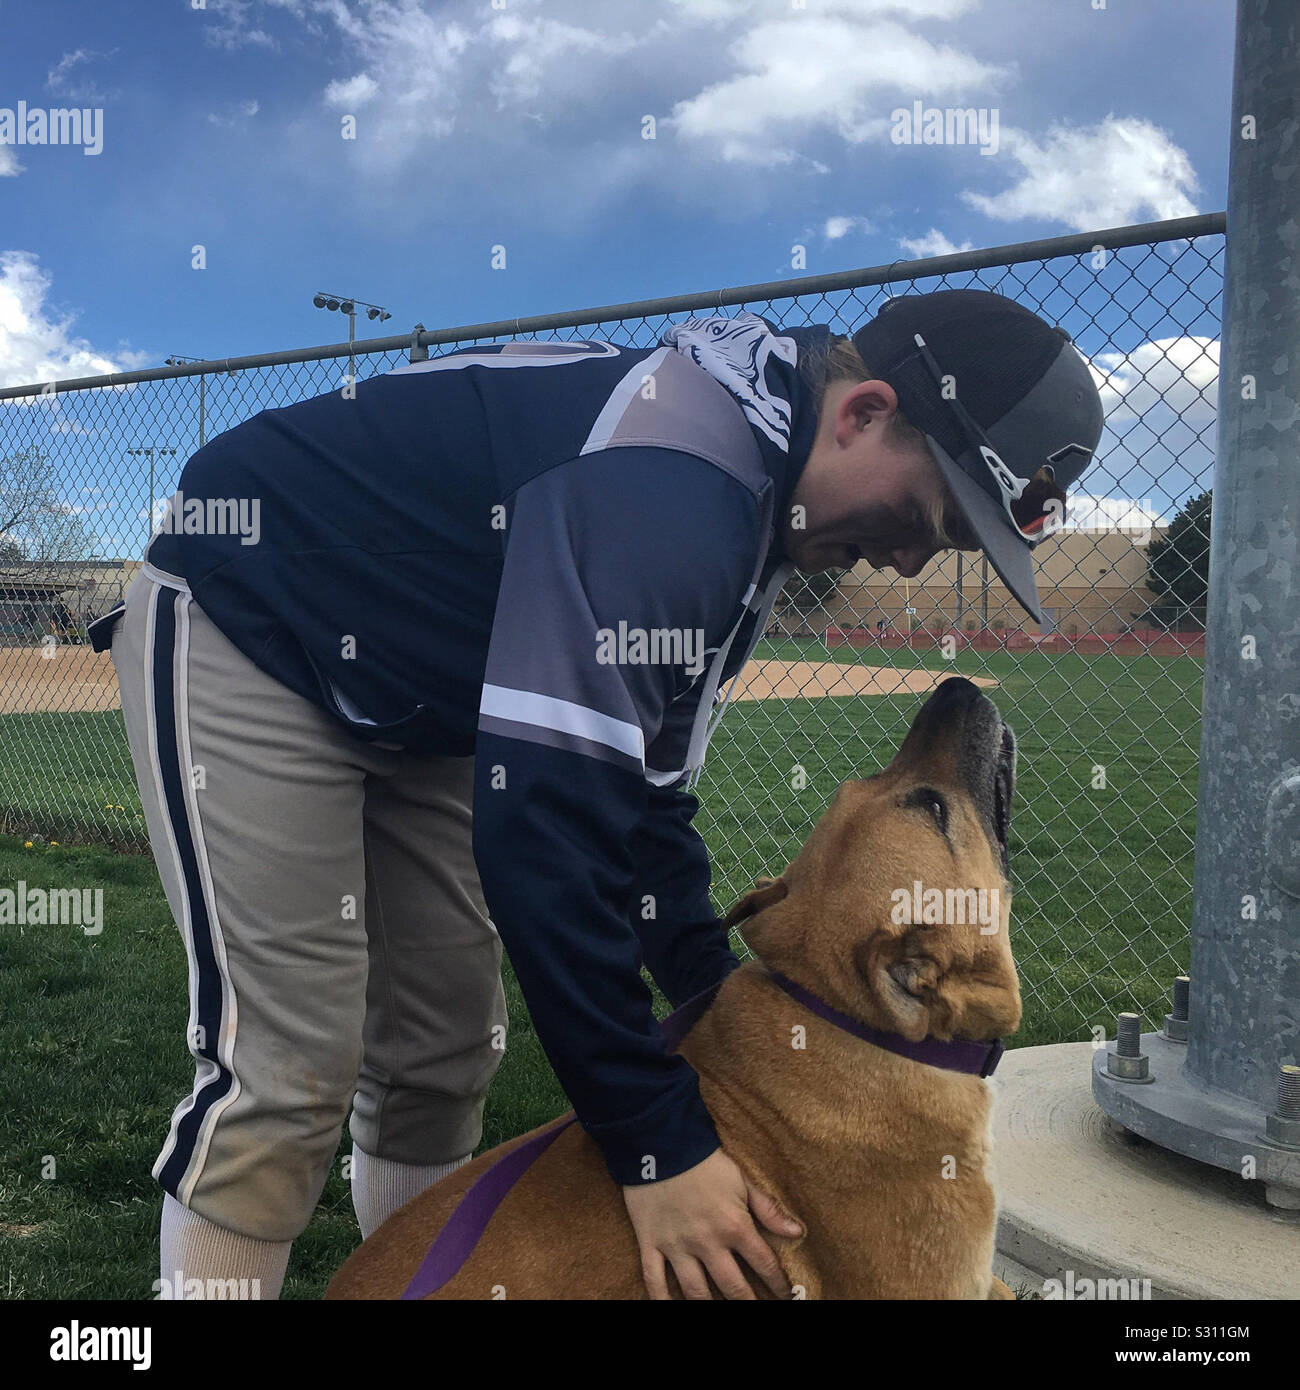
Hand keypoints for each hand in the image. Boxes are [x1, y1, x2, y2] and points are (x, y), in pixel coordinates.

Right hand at [622, 1147, 802, 1299]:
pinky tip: (673, 1308)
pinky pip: (654, 1280)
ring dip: (710, 1307)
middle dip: (749, 1303)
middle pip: (733, 1287)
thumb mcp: (742, 1180)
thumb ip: (768, 1209)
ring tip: (720, 1312)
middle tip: (757, 1309)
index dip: (778, 1285)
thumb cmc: (705, 1161)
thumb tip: (797, 1232)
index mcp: (734, 1225)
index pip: (764, 1264)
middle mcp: (707, 1243)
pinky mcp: (651, 1243)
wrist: (660, 1143)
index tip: (786, 1297)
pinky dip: (662, 1300)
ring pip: (696, 1292)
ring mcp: (677, 1247)